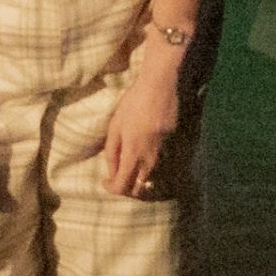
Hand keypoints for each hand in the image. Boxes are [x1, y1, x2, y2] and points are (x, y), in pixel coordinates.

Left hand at [97, 44, 186, 200]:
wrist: (159, 87)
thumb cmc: (132, 104)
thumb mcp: (115, 126)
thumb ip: (112, 152)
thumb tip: (110, 172)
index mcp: (132, 154)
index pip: (122, 186)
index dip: (111, 188)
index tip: (105, 180)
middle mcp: (149, 159)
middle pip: (138, 187)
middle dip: (126, 187)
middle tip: (115, 176)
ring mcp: (162, 152)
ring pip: (149, 175)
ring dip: (136, 175)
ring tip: (127, 162)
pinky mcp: (170, 143)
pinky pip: (156, 160)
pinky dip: (146, 161)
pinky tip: (141, 145)